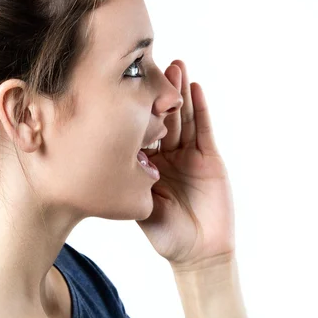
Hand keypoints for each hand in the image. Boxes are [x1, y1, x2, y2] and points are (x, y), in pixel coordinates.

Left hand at [136, 59, 236, 268]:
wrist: (199, 252)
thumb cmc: (166, 234)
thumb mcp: (140, 205)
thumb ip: (131, 181)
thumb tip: (107, 152)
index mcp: (146, 164)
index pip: (140, 129)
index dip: (135, 108)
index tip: (125, 83)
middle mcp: (166, 155)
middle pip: (162, 117)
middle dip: (158, 92)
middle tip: (152, 64)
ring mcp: (189, 154)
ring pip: (183, 117)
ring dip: (179, 92)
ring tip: (175, 66)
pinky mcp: (210, 158)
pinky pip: (203, 129)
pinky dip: (200, 109)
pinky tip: (195, 88)